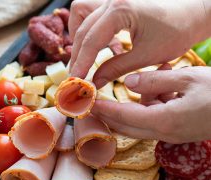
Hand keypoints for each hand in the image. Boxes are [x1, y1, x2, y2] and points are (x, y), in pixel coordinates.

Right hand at [69, 0, 209, 87]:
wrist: (194, 12)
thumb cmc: (177, 31)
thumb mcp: (145, 56)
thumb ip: (116, 68)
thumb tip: (95, 82)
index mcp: (120, 9)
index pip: (91, 40)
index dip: (81, 63)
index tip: (75, 81)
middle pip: (81, 28)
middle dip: (78, 54)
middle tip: (79, 75)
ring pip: (81, 13)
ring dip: (80, 36)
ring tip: (87, 58)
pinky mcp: (117, 1)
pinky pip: (92, 12)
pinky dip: (90, 29)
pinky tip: (102, 45)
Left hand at [92, 66, 210, 143]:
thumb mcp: (188, 79)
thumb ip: (155, 81)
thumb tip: (128, 84)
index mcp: (164, 121)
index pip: (122, 116)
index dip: (102, 109)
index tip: (86, 103)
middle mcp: (162, 132)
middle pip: (124, 126)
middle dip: (107, 114)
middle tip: (91, 101)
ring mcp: (168, 134)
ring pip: (136, 123)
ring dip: (129, 107)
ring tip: (139, 83)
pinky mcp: (173, 131)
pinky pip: (150, 120)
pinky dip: (146, 106)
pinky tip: (160, 88)